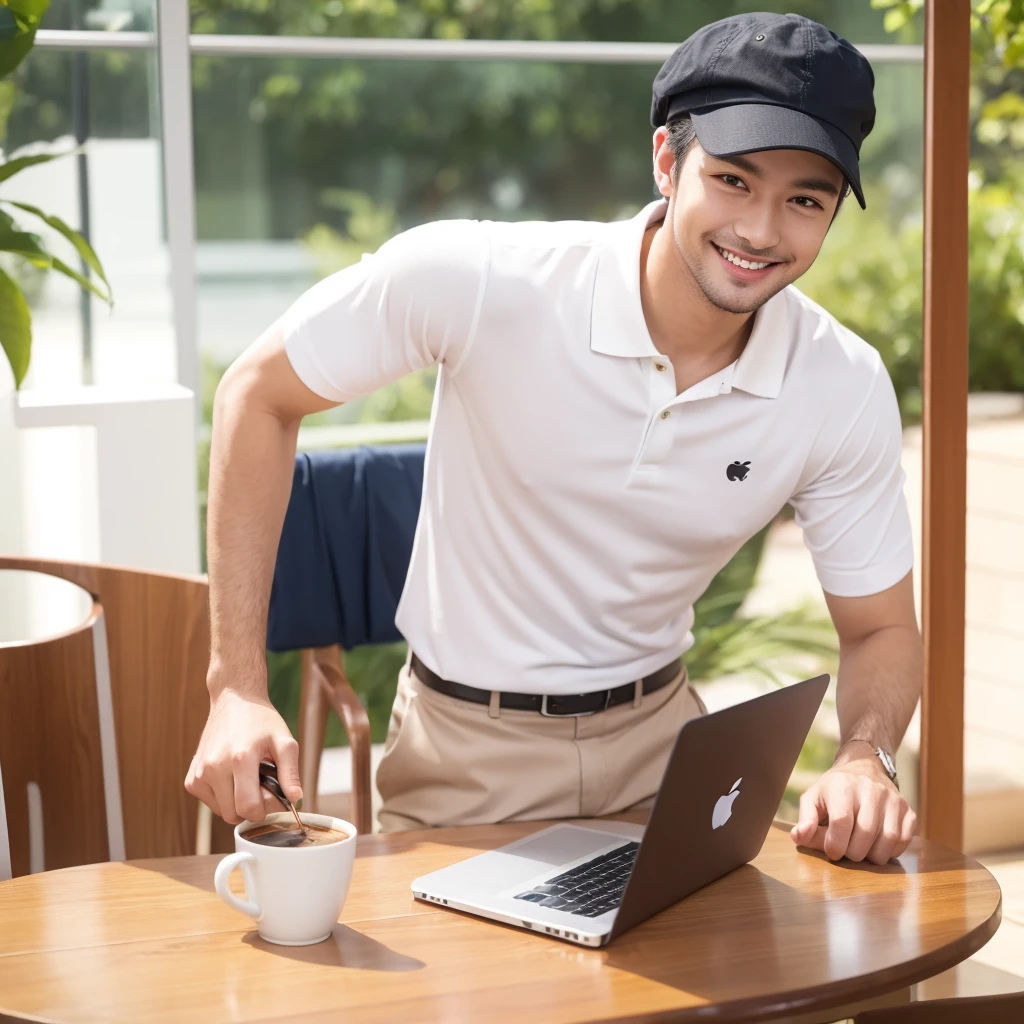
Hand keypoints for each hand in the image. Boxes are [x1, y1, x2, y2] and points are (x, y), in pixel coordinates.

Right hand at [185, 686, 302, 825]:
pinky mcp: (191, 780)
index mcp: (240, 759)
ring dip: (237, 802)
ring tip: (246, 776)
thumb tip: (295, 798)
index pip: (249, 808)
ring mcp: (199, 774)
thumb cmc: (262, 721)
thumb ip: (290, 772)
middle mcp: (214, 767)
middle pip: (234, 814)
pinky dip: (224, 797)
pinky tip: (232, 776)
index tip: (273, 793)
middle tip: (261, 783)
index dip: (266, 809)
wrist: (234, 700)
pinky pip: (211, 803)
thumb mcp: (284, 742)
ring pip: (222, 812)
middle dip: (252, 806)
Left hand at [790, 743, 915, 863]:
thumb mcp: (813, 798)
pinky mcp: (908, 810)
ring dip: (873, 855)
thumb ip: (805, 819)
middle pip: (865, 833)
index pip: (842, 821)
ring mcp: (893, 799)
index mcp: (843, 785)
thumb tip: (798, 836)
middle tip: (846, 851)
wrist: (864, 769)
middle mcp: (871, 789)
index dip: (835, 844)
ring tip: (861, 850)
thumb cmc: (834, 790)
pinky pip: (904, 840)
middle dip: (853, 852)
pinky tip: (877, 845)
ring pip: (887, 840)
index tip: (831, 851)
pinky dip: (890, 851)